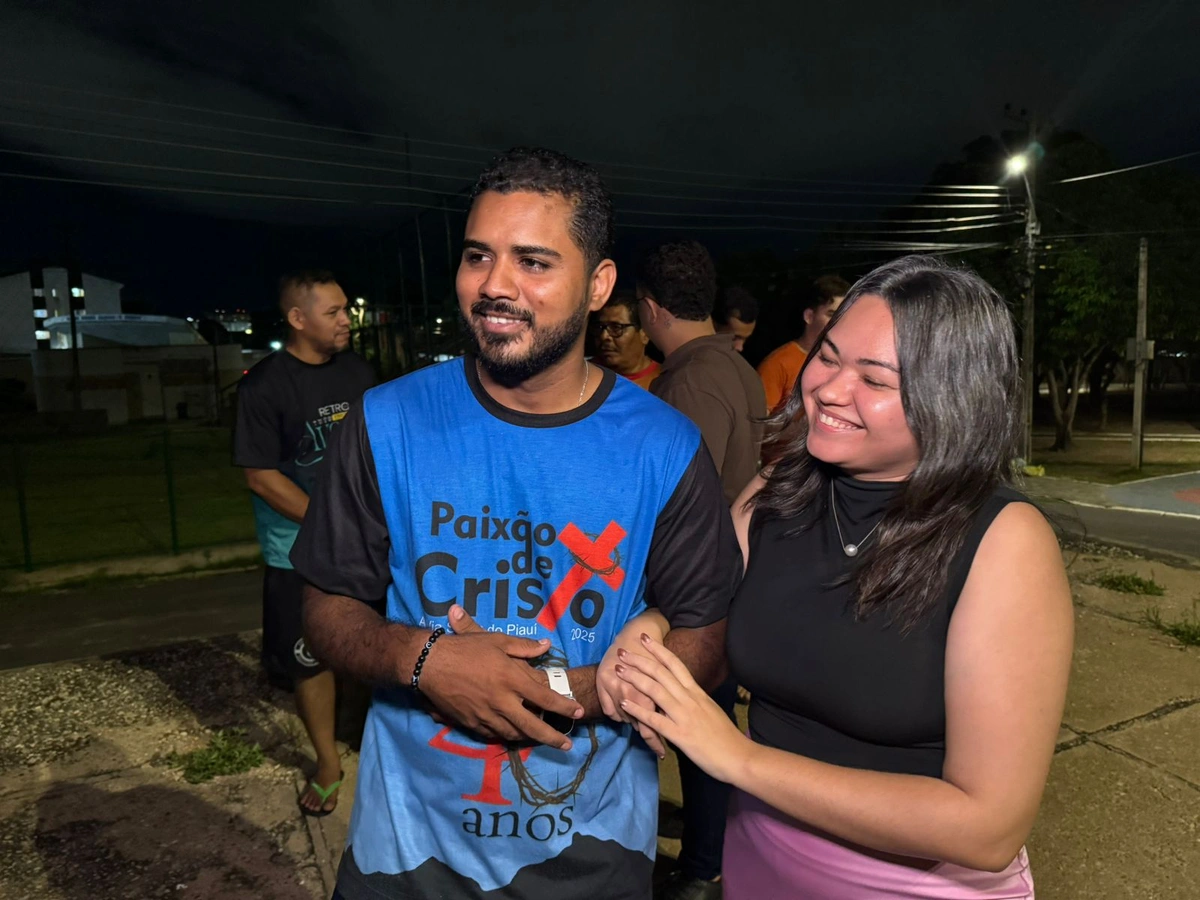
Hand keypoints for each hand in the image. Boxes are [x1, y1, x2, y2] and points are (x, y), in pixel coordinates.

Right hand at [415, 605, 583, 749]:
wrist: (429, 664)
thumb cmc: (465, 648)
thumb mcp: (497, 640)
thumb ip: (524, 647)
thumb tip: (547, 645)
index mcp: (511, 679)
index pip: (545, 698)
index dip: (564, 707)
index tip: (578, 713)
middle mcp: (502, 701)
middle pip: (533, 725)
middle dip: (552, 738)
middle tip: (566, 745)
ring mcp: (486, 715)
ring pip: (513, 733)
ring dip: (529, 738)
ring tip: (540, 739)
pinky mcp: (470, 723)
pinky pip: (492, 734)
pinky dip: (505, 736)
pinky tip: (511, 735)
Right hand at [598, 634, 666, 757]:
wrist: (635, 634)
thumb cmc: (655, 657)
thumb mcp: (666, 678)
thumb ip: (666, 701)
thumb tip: (671, 723)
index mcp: (647, 690)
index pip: (651, 725)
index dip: (656, 741)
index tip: (663, 753)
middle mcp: (628, 690)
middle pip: (636, 723)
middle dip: (648, 736)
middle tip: (657, 746)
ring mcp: (613, 687)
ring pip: (623, 718)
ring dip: (632, 722)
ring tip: (642, 727)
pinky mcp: (602, 683)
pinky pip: (609, 710)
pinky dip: (618, 715)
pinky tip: (625, 714)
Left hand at [615, 634, 752, 782]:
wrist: (739, 756)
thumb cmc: (725, 736)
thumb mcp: (709, 710)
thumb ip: (693, 701)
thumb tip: (677, 695)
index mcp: (697, 692)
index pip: (676, 664)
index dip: (659, 650)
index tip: (644, 639)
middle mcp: (690, 699)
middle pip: (661, 673)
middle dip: (640, 660)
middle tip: (622, 651)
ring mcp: (684, 715)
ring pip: (656, 690)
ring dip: (635, 678)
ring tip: (619, 670)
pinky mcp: (680, 734)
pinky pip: (655, 719)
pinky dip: (638, 710)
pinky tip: (624, 703)